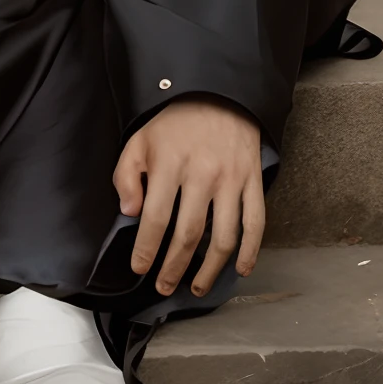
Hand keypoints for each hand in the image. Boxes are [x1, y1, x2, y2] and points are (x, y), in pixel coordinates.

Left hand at [113, 99, 264, 298]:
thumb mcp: (139, 141)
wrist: (220, 96)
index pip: (156, 218)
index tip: (140, 268)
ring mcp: (232, 180)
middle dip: (174, 267)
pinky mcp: (253, 181)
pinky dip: (250, 251)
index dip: (147, 248)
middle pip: (189, 234)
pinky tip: (240, 270)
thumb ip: (126, 176)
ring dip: (210, 269)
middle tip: (164, 286)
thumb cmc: (174, 124)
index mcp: (170, 164)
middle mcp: (203, 175)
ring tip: (196, 287)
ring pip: (223, 237)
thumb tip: (131, 212)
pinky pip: (256, 223)